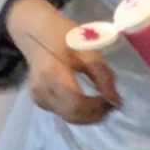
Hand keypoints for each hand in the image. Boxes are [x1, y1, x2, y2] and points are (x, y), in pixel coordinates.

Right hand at [4, 0, 117, 124]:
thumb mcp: (86, 49)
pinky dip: (79, 113)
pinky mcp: (39, 101)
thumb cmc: (61, 35)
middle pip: (73, 115)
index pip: (77, 102)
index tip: (114, 102)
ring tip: (103, 105)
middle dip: (95, 114)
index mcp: (53, 73)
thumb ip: (103, 75)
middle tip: (112, 106)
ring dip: (88, 116)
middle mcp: (42, 90)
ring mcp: (38, 97)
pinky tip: (89, 104)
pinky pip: (63, 114)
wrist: (33, 31)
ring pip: (68, 118)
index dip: (98, 107)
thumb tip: (116, 100)